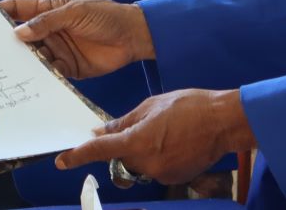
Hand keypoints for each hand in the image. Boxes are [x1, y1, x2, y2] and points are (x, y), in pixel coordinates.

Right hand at [0, 0, 152, 78]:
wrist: (133, 37)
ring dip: (21, 62)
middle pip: (20, 36)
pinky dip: (39, 77)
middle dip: (5, 42)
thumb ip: (47, 22)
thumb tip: (18, 32)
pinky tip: (29, 82)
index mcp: (48, 9)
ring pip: (31, 56)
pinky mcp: (66, 67)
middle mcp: (48, 30)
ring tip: (4, 71)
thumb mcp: (75, 12)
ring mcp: (56, 49)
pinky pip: (47, 73)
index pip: (18, 8)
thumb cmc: (105, 15)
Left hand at [54, 89, 252, 186]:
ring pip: (138, 165)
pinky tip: (175, 142)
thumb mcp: (151, 106)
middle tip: (141, 129)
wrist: (224, 122)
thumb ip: (124, 122)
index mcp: (137, 141)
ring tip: (165, 132)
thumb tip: (103, 132)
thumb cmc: (188, 106)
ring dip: (142, 152)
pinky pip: (155, 169)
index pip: (100, 151)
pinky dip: (158, 158)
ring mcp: (161, 174)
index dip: (78, 156)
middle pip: (119, 160)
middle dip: (123, 147)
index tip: (62, 161)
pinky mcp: (174, 179)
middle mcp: (146, 163)